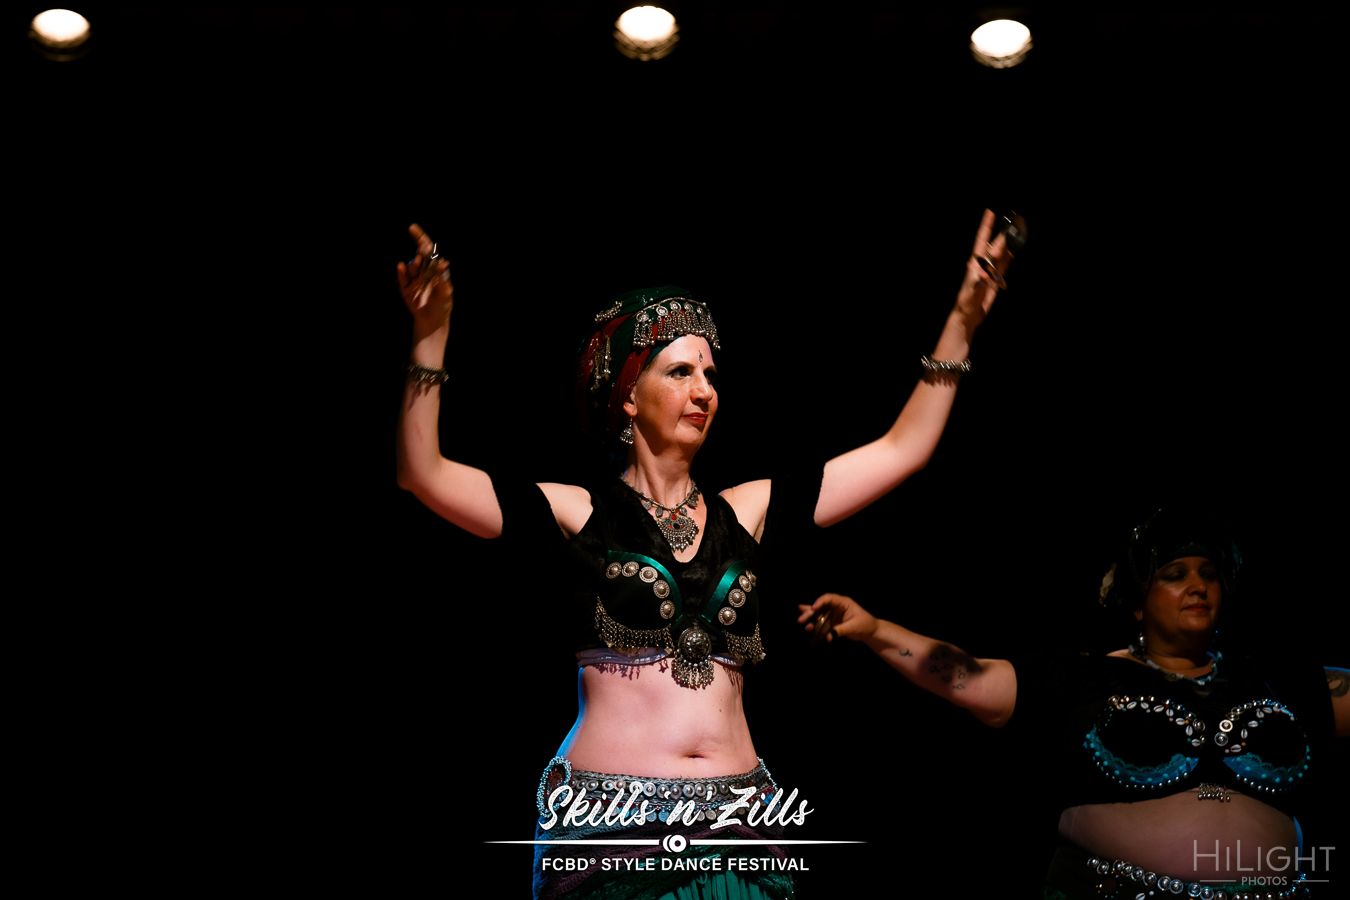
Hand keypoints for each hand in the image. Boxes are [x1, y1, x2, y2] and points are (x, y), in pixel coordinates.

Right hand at [397, 223, 453, 335]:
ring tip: (417, 263)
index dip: (421, 238)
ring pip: (412, 266)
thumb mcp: (446, 292)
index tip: (412, 228)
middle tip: (417, 246)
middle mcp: (423, 272)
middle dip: (417, 248)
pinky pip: (402, 278)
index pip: (428, 250)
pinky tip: (401, 267)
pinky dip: (401, 273)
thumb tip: (444, 263)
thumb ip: (443, 278)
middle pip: (419, 255)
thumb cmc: (442, 306)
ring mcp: (414, 279)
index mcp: (435, 269)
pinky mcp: (406, 289)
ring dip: (414, 264)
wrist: (433, 322)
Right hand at [797, 593, 878, 642]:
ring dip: (811, 619)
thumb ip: (840, 631)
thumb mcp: (854, 627)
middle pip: (821, 606)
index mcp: (844, 602)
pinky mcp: (833, 622)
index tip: (813, 608)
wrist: (870, 632)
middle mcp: (837, 607)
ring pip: (819, 614)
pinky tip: (808, 626)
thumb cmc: (865, 625)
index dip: (820, 602)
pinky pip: (822, 622)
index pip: (829, 598)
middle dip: (810, 612)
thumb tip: (828, 637)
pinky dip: (815, 625)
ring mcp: (834, 614)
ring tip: (801, 623)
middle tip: (801, 619)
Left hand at [952, 209, 1013, 328]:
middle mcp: (984, 264)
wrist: (968, 315)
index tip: (990, 211)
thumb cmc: (966, 302)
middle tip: (1014, 219)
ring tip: (1017, 229)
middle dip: (1004, 232)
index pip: (982, 240)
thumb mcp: (972, 291)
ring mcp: (991, 271)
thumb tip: (986, 274)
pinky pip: (1005, 265)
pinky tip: (1015, 249)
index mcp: (976, 263)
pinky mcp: (996, 279)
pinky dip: (1010, 256)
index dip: (986, 225)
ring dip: (1009, 242)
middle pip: (996, 244)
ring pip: (1002, 253)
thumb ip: (979, 281)